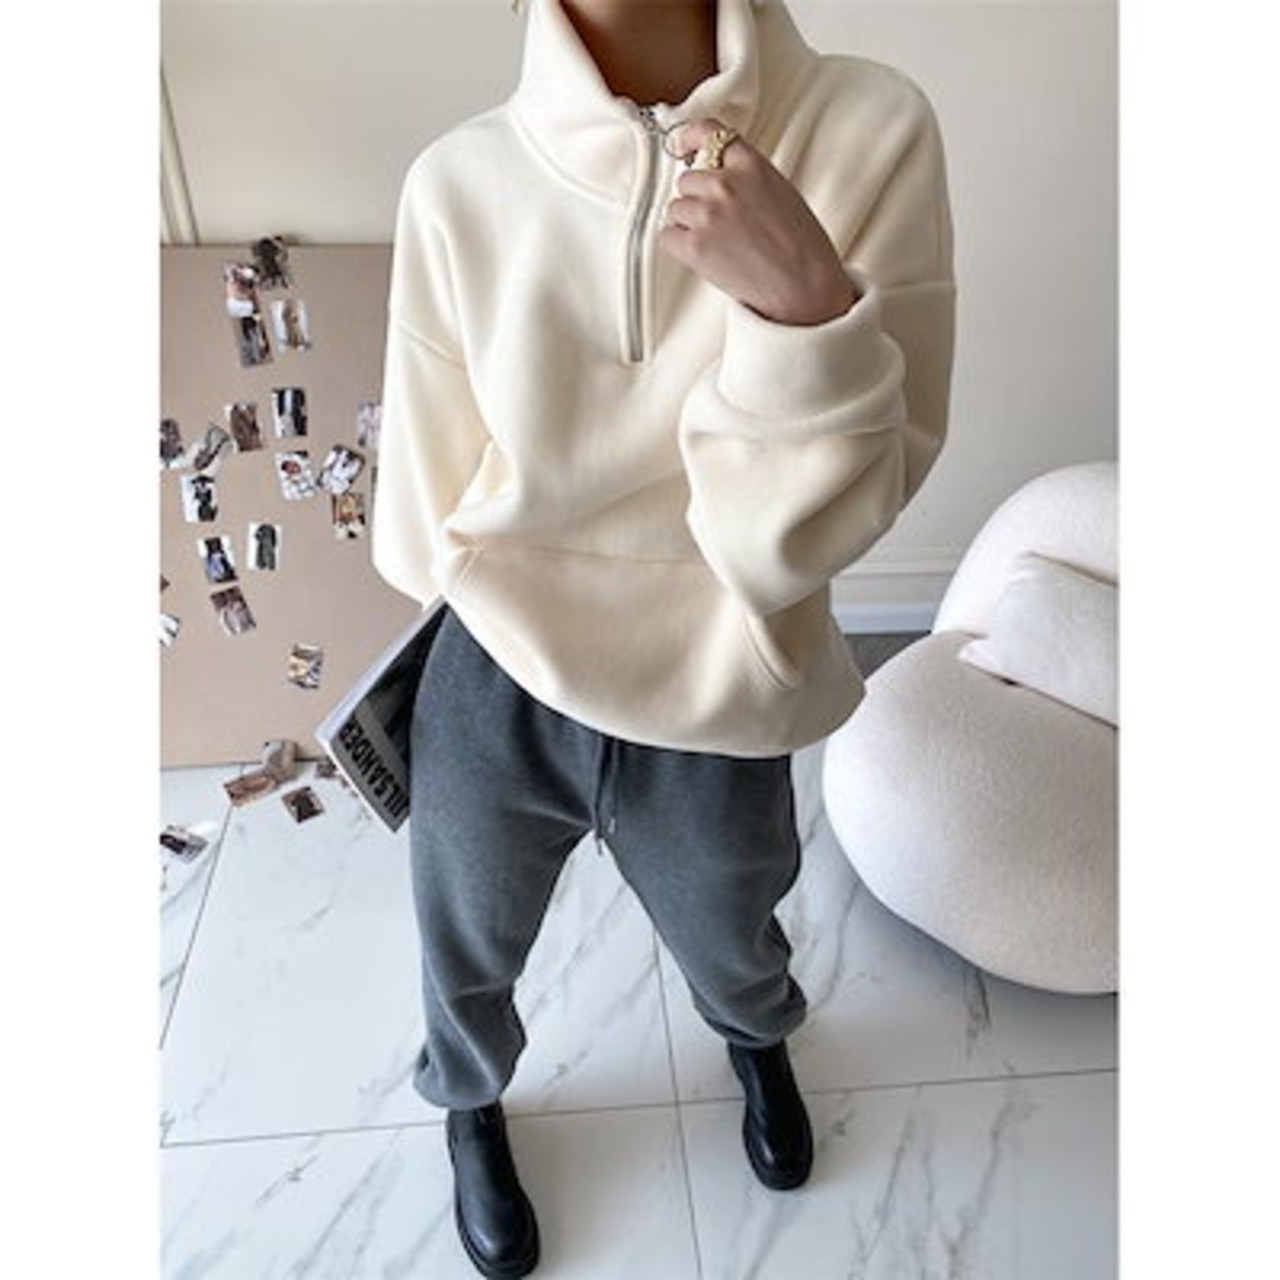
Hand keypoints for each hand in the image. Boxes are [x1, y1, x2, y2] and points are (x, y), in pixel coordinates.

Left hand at [659, 118, 858, 326]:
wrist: (804, 285)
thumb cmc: (801, 246)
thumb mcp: (780, 192)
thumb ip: (747, 178)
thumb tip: (718, 177)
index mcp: (751, 165)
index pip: (709, 133)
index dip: (690, 139)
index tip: (684, 147)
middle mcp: (726, 184)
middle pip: (687, 181)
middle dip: (697, 200)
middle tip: (721, 225)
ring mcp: (708, 214)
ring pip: (676, 209)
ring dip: (688, 225)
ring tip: (719, 244)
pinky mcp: (694, 244)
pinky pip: (666, 236)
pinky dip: (679, 246)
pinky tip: (703, 256)